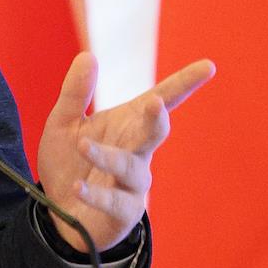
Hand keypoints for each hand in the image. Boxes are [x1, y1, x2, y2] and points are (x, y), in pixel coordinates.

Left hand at [37, 52, 214, 252]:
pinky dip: (95, 194)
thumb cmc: (68, 161)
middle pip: (154, 133)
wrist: (58, 212)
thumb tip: (88, 55)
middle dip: (155, 120)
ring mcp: (132, 183)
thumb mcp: (64, 123)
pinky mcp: (122, 212)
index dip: (184, 84)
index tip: (208, 66)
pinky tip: (78, 187)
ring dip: (107, 156)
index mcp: (128, 124)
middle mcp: (136, 151)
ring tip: (83, 146)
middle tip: (154, 104)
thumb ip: (76, 92)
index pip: (161, 100)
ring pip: (129, 168)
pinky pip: (113, 201)